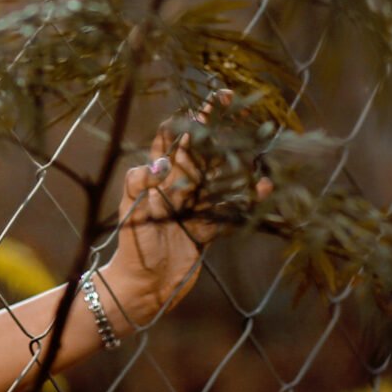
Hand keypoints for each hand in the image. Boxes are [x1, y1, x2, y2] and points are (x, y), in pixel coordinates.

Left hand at [98, 99, 239, 328]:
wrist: (142, 288)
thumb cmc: (131, 249)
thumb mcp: (129, 214)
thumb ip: (139, 187)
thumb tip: (158, 163)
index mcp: (157, 181)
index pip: (172, 143)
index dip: (188, 122)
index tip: (206, 103)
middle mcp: (177, 190)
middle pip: (200, 153)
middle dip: (216, 130)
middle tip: (234, 106)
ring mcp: (193, 208)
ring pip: (219, 180)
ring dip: (237, 164)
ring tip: (257, 147)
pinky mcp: (205, 230)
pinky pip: (228, 211)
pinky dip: (246, 201)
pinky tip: (262, 189)